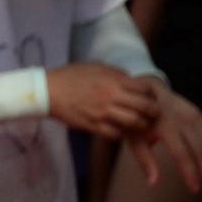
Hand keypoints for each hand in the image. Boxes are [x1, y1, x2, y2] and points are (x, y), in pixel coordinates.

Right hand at [44, 63, 164, 139]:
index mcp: (114, 80)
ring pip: (133, 122)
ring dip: (141, 125)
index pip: (145, 89)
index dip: (152, 94)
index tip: (151, 98)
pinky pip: (115, 133)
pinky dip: (121, 133)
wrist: (48, 91)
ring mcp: (102, 113)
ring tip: (140, 124)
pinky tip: (119, 129)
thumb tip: (131, 81)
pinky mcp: (92, 125)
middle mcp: (111, 96)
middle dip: (153, 112)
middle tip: (152, 114)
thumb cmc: (71, 76)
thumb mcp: (97, 67)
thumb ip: (116, 74)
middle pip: (144, 107)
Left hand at [126, 90, 201, 193]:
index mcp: (163, 125)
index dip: (190, 172)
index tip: (194, 189)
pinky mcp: (197, 113)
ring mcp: (192, 114)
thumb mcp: (133, 138)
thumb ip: (144, 160)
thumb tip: (153, 183)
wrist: (144, 89)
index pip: (181, 153)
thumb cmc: (135, 118)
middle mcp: (181, 118)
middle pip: (201, 148)